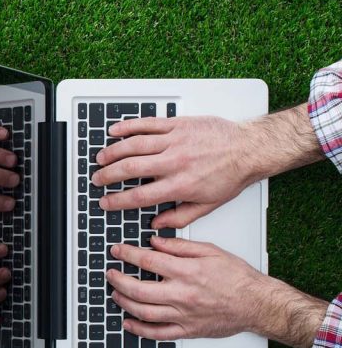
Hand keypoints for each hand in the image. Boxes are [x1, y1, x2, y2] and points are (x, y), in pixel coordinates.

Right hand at [92, 116, 257, 228]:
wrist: (250, 148)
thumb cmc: (231, 175)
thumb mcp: (209, 205)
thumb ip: (181, 217)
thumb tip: (158, 224)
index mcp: (180, 185)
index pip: (139, 196)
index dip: (117, 200)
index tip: (106, 202)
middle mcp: (174, 162)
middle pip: (129, 169)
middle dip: (107, 175)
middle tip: (97, 179)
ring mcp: (175, 140)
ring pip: (133, 145)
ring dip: (112, 152)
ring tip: (100, 158)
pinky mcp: (178, 124)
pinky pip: (147, 123)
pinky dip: (128, 126)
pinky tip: (115, 131)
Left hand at [107, 236, 326, 347]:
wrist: (258, 304)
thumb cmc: (238, 278)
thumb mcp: (210, 251)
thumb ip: (179, 246)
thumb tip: (155, 241)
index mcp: (187, 272)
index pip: (148, 261)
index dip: (127, 254)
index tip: (117, 251)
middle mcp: (183, 294)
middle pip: (139, 289)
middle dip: (118, 280)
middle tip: (110, 273)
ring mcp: (184, 315)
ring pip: (144, 312)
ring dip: (124, 302)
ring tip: (115, 294)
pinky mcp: (187, 330)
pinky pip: (158, 334)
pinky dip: (139, 330)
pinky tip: (128, 323)